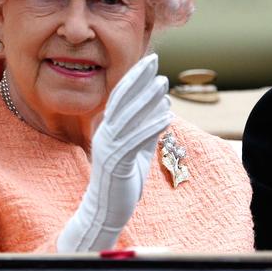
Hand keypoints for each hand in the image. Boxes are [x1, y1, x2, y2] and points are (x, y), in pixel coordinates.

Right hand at [57, 53, 171, 251]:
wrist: (106, 210)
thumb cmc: (123, 179)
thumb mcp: (139, 149)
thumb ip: (148, 127)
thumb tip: (164, 105)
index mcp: (107, 128)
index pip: (120, 96)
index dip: (134, 77)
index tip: (149, 60)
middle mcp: (105, 134)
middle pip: (122, 100)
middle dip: (138, 78)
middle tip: (154, 60)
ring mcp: (109, 148)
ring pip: (128, 117)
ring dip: (147, 99)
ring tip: (164, 83)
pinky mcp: (117, 164)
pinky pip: (135, 141)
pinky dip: (151, 126)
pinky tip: (167, 115)